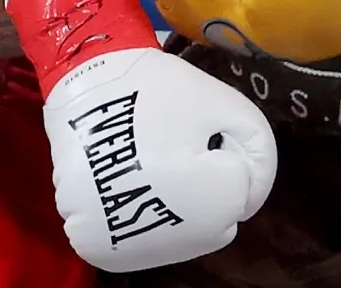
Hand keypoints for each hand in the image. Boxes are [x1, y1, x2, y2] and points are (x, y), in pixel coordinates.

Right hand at [6, 0, 276, 272]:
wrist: (82, 90)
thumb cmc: (158, 91)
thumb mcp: (226, 104)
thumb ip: (259, 147)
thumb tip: (249, 194)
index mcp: (216, 206)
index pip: (242, 188)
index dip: (223, 151)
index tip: (198, 129)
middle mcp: (179, 241)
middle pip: (214, 218)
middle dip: (204, 183)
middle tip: (171, 143)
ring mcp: (136, 250)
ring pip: (177, 230)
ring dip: (173, 203)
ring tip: (146, 159)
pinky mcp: (102, 250)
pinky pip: (140, 238)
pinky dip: (140, 214)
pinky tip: (128, 180)